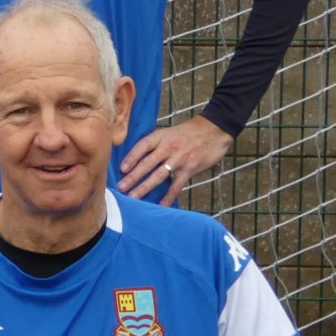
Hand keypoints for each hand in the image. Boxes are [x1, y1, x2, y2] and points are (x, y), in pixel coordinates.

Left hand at [117, 116, 231, 205]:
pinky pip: (176, 185)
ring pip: (159, 175)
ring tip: (133, 197)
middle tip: (121, 188)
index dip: (131, 158)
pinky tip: (160, 205)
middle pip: (147, 163)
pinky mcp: (190, 168)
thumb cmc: (188, 133)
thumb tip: (135, 159)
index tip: (121, 169)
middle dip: (133, 177)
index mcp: (160, 136)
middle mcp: (168, 147)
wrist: (215, 130)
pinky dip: (168, 197)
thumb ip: (154, 144)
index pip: (142, 147)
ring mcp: (179, 159)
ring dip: (145, 187)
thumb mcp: (168, 132)